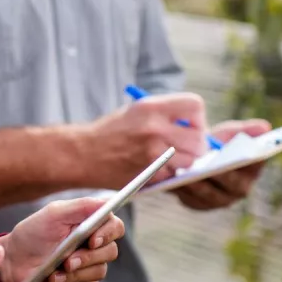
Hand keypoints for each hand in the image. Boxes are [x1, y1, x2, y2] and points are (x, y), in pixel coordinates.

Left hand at [0, 197, 125, 281]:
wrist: (13, 261)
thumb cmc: (32, 234)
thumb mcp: (53, 214)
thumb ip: (81, 206)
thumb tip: (108, 201)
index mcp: (90, 223)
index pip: (115, 227)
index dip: (108, 233)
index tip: (91, 240)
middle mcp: (93, 244)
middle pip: (111, 251)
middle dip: (87, 257)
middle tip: (67, 261)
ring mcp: (88, 265)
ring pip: (99, 272)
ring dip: (75, 273)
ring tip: (53, 272)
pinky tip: (52, 280)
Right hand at [82, 92, 208, 189]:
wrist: (82, 154)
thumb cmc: (112, 132)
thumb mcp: (136, 111)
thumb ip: (166, 115)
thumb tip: (198, 127)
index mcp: (151, 107)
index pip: (195, 105)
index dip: (197, 117)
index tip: (189, 125)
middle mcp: (154, 128)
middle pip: (199, 137)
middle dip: (197, 144)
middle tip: (186, 147)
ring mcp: (153, 153)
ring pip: (191, 160)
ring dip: (186, 162)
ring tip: (169, 158)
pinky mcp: (150, 174)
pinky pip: (175, 175)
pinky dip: (170, 174)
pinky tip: (155, 168)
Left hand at [173, 119, 270, 210]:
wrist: (193, 155)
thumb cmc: (216, 144)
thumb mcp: (228, 134)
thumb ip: (244, 131)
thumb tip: (266, 127)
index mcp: (252, 169)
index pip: (254, 165)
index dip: (246, 161)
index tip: (236, 155)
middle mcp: (240, 188)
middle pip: (232, 184)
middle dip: (220, 176)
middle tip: (208, 168)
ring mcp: (221, 199)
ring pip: (210, 194)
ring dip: (199, 186)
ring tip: (186, 175)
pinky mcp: (200, 204)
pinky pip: (192, 200)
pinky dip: (184, 192)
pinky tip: (174, 182)